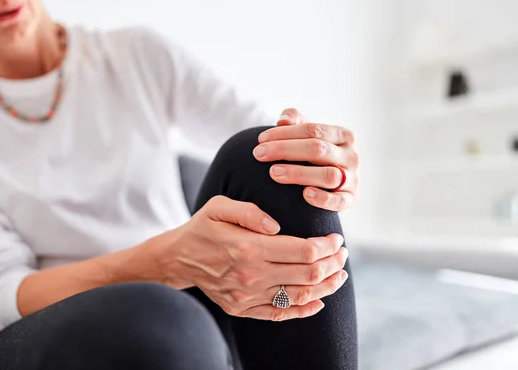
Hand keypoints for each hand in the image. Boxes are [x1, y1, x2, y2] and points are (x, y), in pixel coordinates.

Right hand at [162, 195, 348, 320]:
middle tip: (342, 253)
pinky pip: (280, 313)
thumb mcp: (219, 207)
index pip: (303, 251)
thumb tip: (277, 226)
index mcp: (248, 248)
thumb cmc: (202, 228)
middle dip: (333, 263)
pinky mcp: (243, 308)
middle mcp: (251, 275)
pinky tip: (319, 300)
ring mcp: (247, 296)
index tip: (336, 238)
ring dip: (326, 286)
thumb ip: (249, 212)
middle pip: (308, 274)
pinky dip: (305, 309)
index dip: (327, 246)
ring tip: (339, 274)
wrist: (177, 258)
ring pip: (300, 296)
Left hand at [252, 107, 359, 210]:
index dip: (284, 134)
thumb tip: (283, 120)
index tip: (260, 140)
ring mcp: (353, 178)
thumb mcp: (305, 135)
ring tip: (273, 173)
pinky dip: (323, 198)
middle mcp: (351, 156)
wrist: (327, 183)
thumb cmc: (312, 154)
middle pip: (318, 149)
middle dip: (285, 150)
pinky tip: (304, 195)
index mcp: (342, 136)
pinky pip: (339, 201)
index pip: (312, 130)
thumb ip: (295, 121)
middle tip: (259, 154)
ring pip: (328, 175)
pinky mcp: (351, 198)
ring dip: (298, 173)